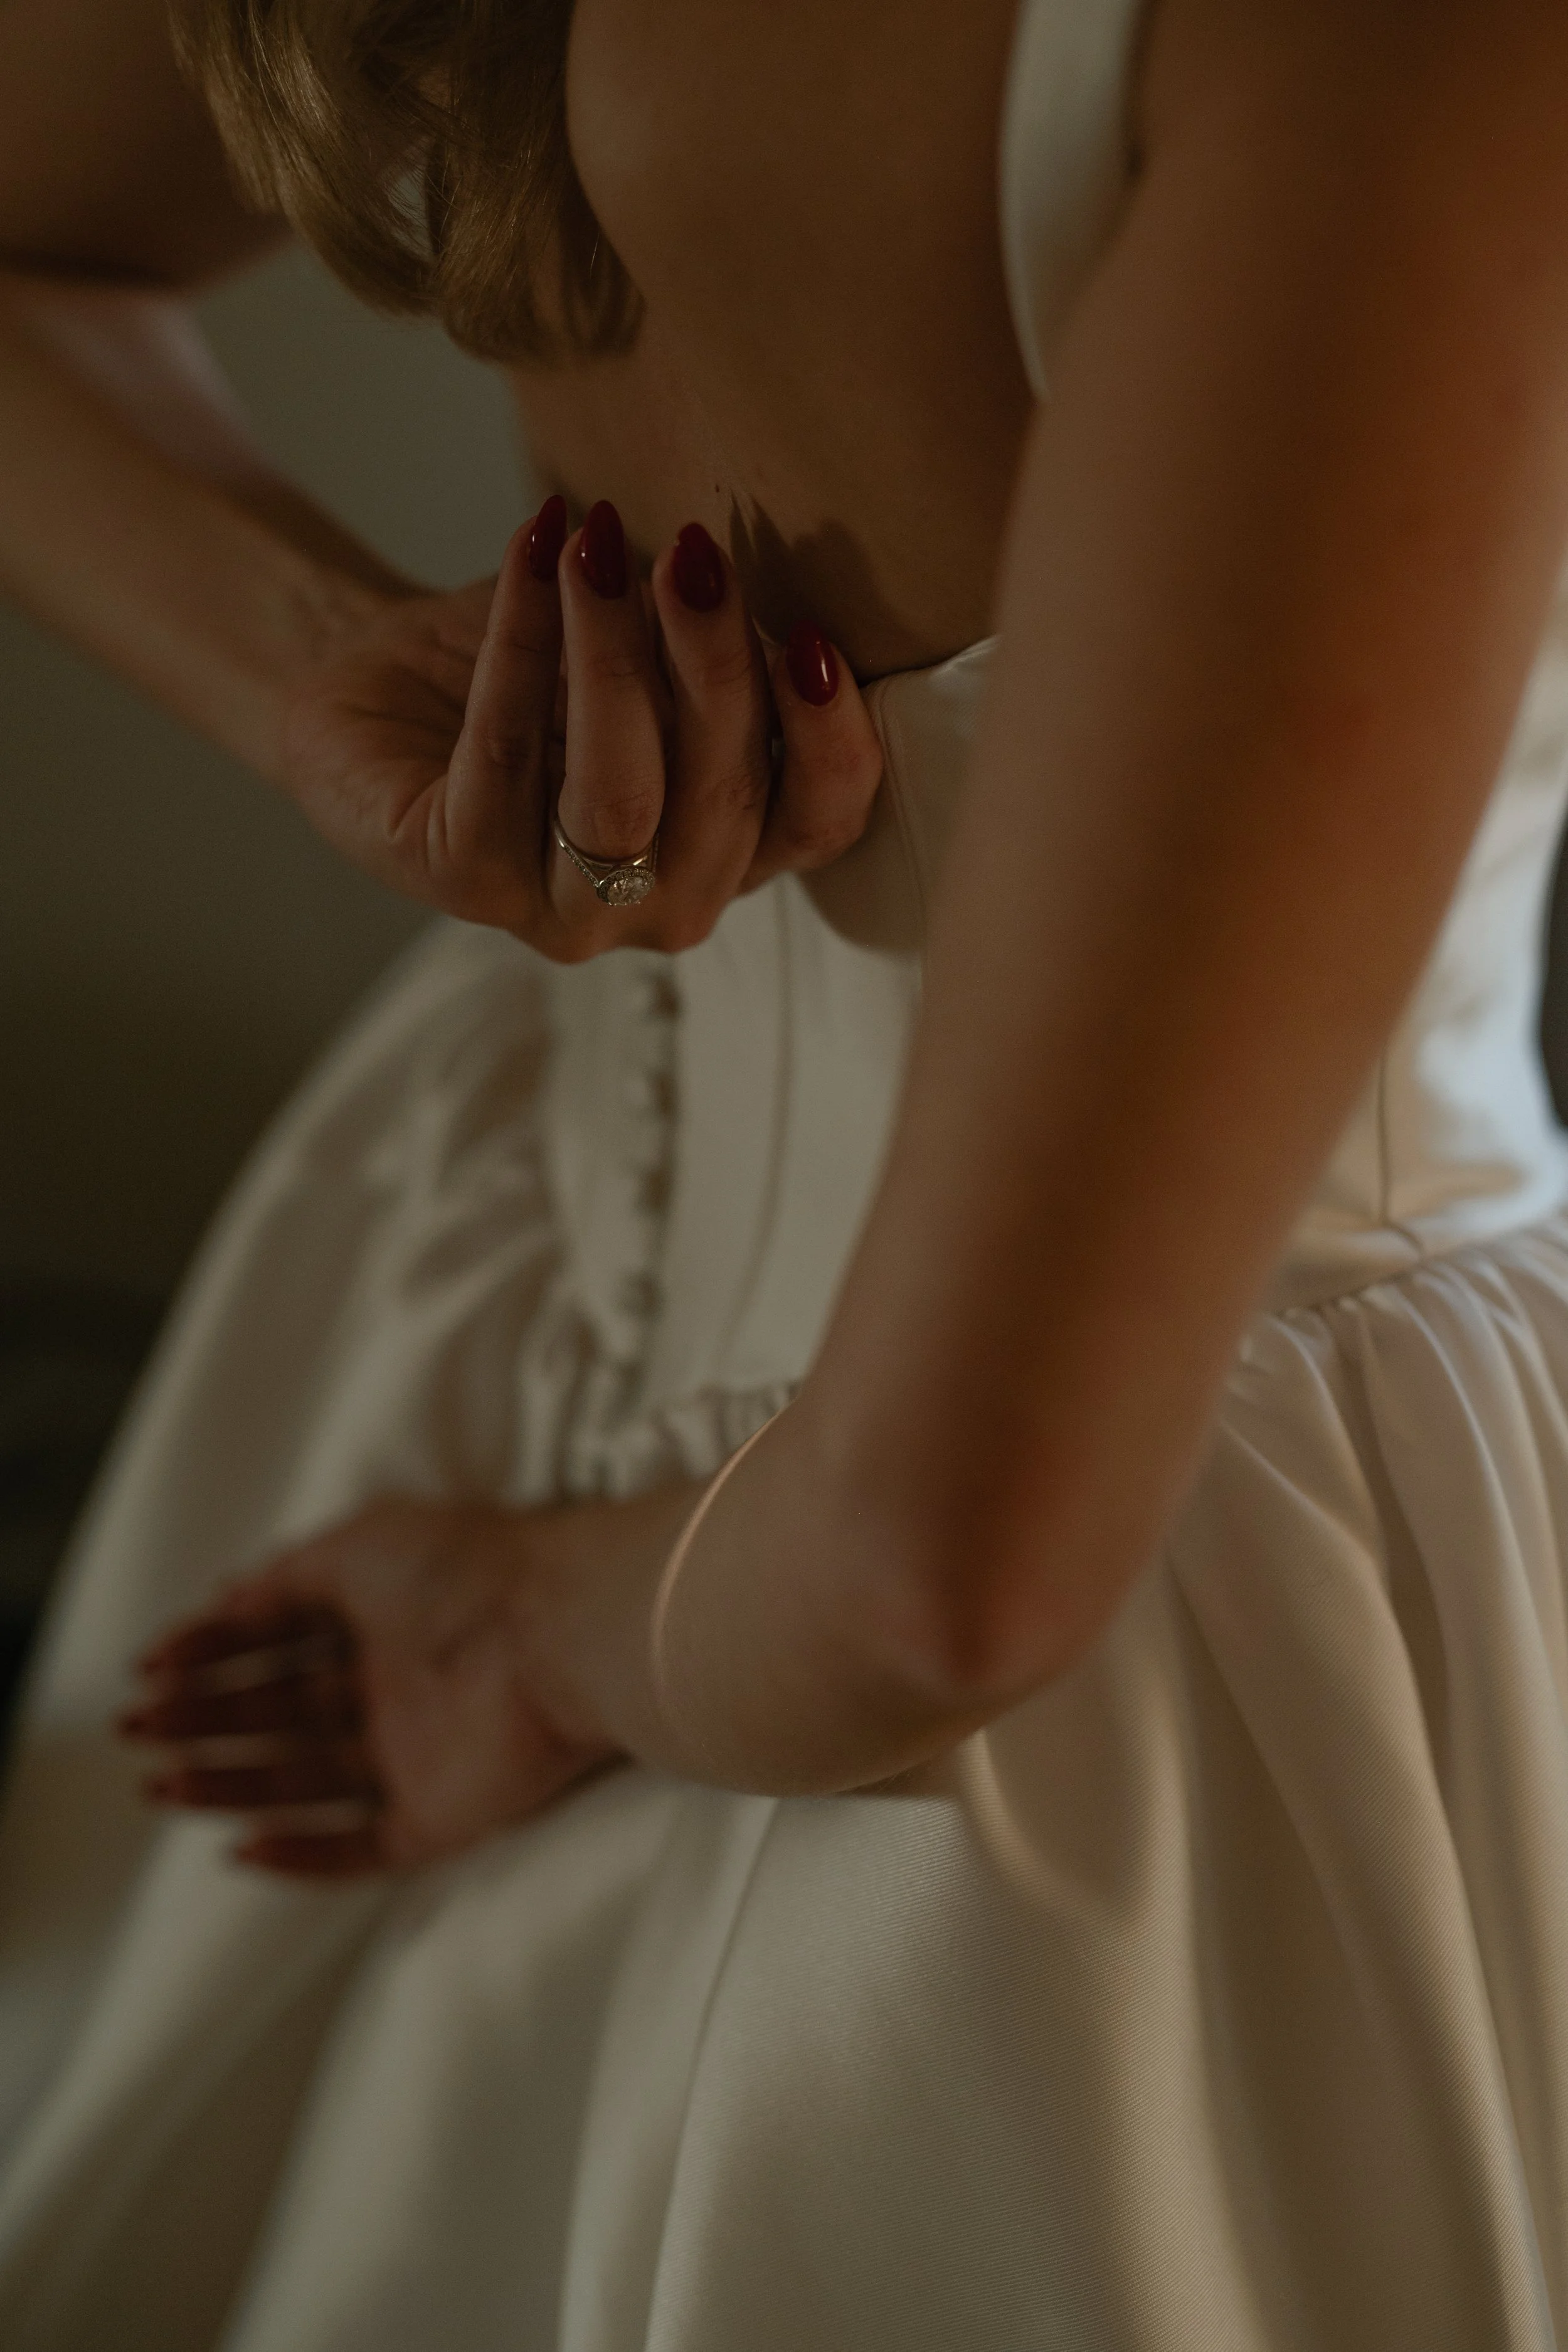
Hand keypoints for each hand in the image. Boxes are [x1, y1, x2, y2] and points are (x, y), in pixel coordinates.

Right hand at [118, 1500, 614, 1875]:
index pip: (278, 1640)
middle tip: (135, 1730)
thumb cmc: (465, 1570)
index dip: (210, 1653)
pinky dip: (301, 1854)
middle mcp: (394, 1684)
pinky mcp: (441, 1816)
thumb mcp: (360, 1544)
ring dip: (229, 1782)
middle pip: (278, 1711)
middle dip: (202, 1719)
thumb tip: (223, 1596)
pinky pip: (361, 1848)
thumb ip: (287, 1575)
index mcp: (380, 1615)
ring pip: (302, 1780)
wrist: (559, 1631)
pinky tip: (240, 1847)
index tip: (150, 1668)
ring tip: (162, 1782)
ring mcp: (416, 1754)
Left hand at [281, 499, 882, 956]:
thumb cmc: (536, 665)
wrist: (380, 681)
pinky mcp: (467, 882)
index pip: (818, 823)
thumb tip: (737, 589)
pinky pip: (504, 760)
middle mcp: (662, 905)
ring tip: (597, 545)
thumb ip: (711, 647)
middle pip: (721, 800)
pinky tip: (531, 553)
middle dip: (713, 666)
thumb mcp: (651, 645)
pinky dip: (521, 642)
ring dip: (613, 658)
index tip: (814, 639)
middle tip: (692, 550)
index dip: (829, 742)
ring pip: (619, 800)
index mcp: (732, 854)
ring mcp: (563, 913)